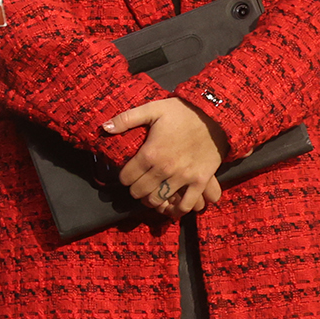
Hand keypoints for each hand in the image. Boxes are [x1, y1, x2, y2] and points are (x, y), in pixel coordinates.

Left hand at [106, 98, 226, 215]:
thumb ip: (126, 119)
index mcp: (150, 153)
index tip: (126, 175)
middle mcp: (165, 169)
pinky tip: (173, 205)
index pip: (127, 177)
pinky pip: (187, 204)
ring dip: (152, 201)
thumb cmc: (182, 112)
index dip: (123, 178)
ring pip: (160, 200)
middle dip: (135, 190)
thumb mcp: (152, 109)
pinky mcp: (200, 181)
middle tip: (136, 186)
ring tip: (151, 195)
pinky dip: (178, 209)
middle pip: (140, 191)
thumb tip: (104, 127)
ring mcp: (183, 177)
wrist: (216, 117)